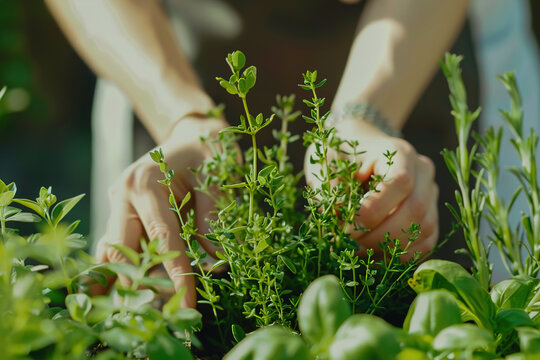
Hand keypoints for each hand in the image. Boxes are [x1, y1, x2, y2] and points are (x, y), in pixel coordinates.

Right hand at [91, 116, 226, 307]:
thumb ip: (214, 215)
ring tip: (142, 308)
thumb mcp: (218, 175)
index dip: (175, 276)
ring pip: (113, 252)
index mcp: (146, 182)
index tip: (186, 306)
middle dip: (141, 286)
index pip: (162, 240)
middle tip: (163, 315)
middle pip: (124, 251)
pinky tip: (129, 288)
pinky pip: (116, 245)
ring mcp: (117, 202)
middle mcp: (123, 193)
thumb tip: (213, 259)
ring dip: (126, 280)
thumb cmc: (208, 150)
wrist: (191, 133)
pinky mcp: (120, 211)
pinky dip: (123, 267)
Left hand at [305, 119, 437, 258]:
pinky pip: (425, 243)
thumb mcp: (325, 163)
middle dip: (380, 236)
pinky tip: (373, 257)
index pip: (400, 184)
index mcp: (399, 152)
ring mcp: (430, 193)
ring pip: (424, 229)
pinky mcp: (429, 215)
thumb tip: (341, 222)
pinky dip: (401, 256)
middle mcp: (422, 171)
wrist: (354, 146)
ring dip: (390, 249)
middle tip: (348, 246)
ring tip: (357, 252)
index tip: (344, 228)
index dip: (373, 212)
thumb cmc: (337, 153)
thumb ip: (331, 190)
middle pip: (416, 210)